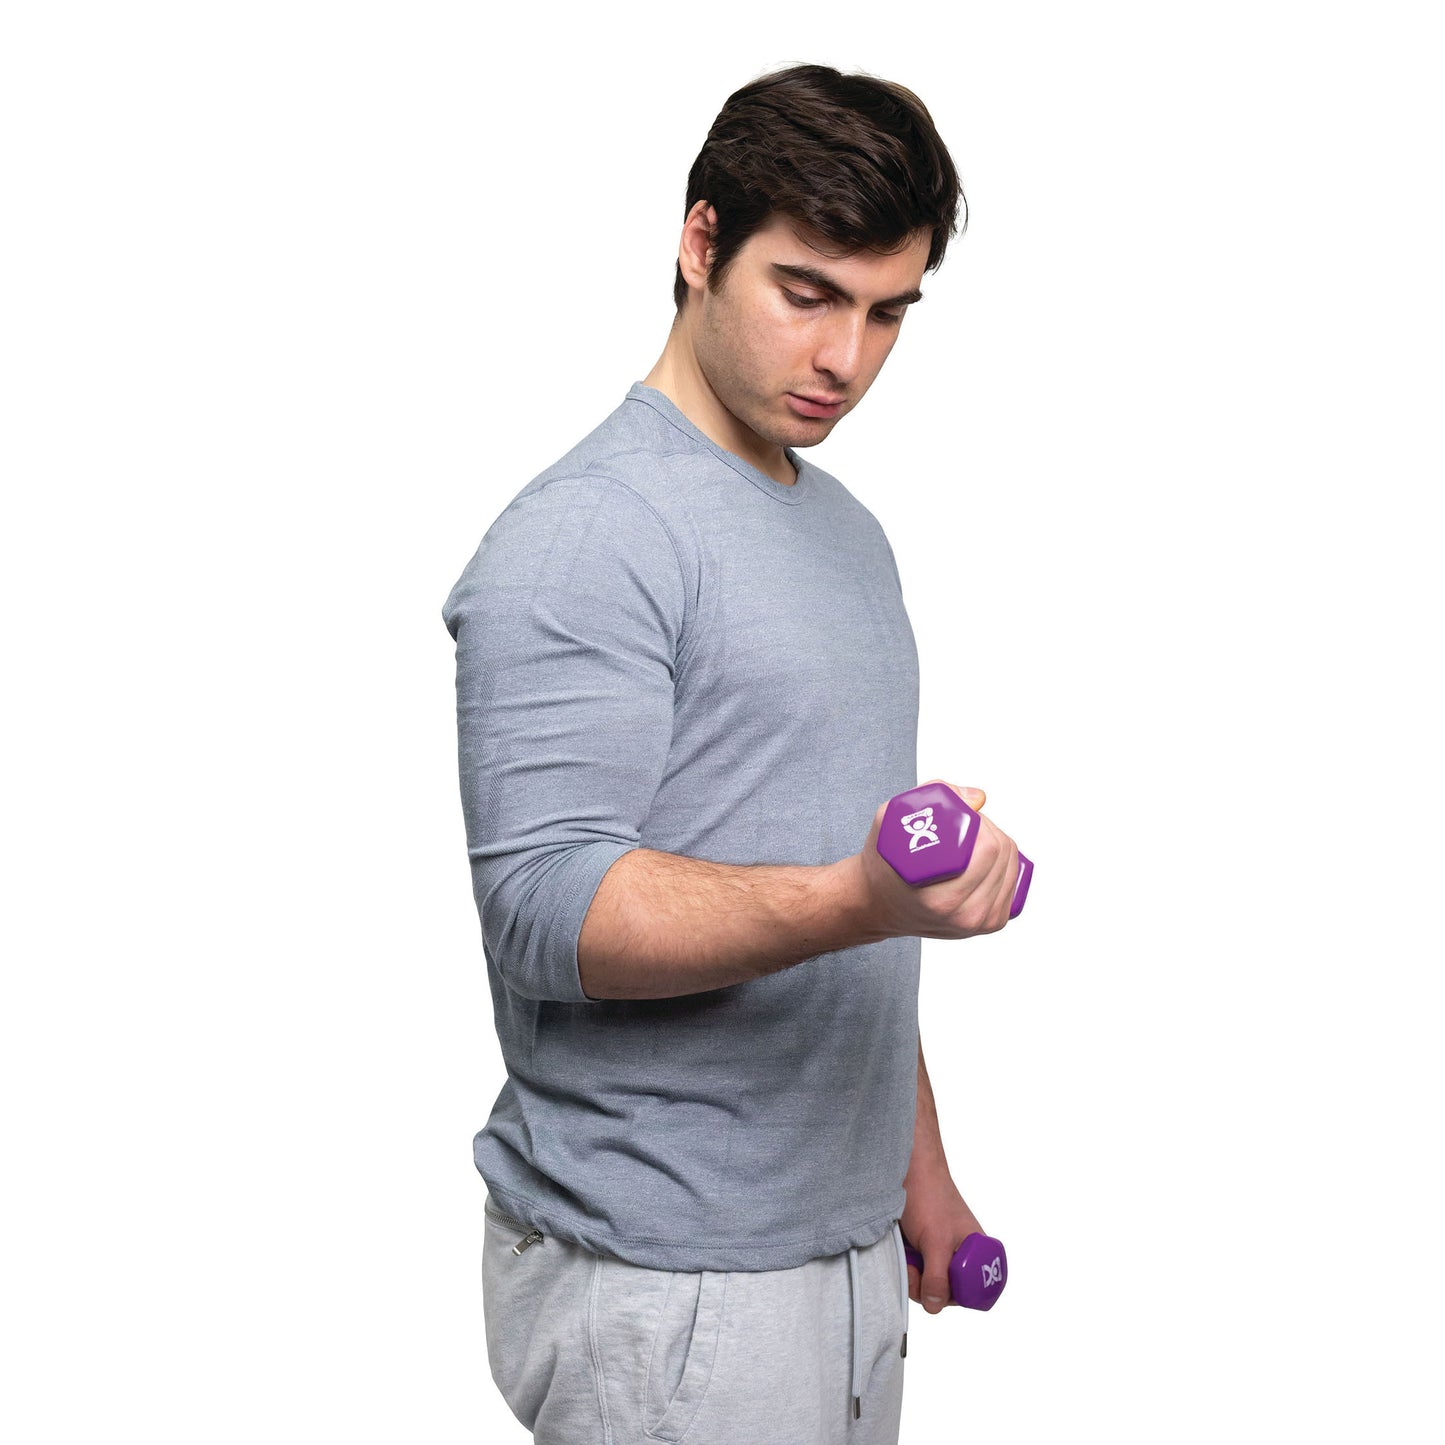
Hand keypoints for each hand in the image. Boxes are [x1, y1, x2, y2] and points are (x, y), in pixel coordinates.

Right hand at [853, 780, 1021, 942]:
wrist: (879, 905)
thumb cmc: (884, 866)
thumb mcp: (889, 821)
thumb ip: (928, 795)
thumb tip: (978, 799)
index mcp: (940, 899)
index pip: (987, 849)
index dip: (979, 822)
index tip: (960, 816)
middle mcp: (965, 916)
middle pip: (1003, 853)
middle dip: (987, 829)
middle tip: (963, 824)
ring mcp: (981, 922)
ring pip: (1011, 864)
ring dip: (996, 843)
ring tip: (968, 841)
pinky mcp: (992, 922)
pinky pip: (1013, 880)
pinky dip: (1003, 862)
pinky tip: (982, 858)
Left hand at [901, 1173, 985, 1314]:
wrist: (905, 1168)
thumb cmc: (929, 1196)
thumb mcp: (936, 1241)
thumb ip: (938, 1277)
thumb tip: (935, 1306)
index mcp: (979, 1253)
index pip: (974, 1294)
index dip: (954, 1295)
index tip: (937, 1283)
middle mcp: (963, 1256)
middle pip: (948, 1294)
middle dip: (928, 1286)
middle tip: (916, 1266)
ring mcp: (941, 1254)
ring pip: (929, 1286)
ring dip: (914, 1276)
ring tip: (908, 1256)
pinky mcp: (923, 1252)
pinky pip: (917, 1273)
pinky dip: (908, 1267)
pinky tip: (904, 1253)